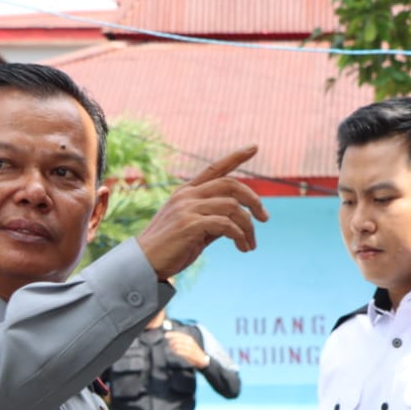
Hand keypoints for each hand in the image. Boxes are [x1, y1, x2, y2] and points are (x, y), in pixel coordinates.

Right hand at [137, 146, 268, 279]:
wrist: (144, 263)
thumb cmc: (170, 248)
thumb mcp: (194, 228)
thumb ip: (213, 219)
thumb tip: (237, 221)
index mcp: (187, 192)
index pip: (215, 168)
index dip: (236, 156)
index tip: (255, 146)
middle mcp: (188, 195)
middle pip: (231, 184)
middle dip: (254, 200)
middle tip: (265, 219)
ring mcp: (188, 208)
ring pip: (232, 206)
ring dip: (248, 227)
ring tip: (250, 245)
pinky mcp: (190, 225)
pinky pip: (226, 224)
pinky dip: (239, 236)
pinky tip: (242, 247)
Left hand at [164, 330, 208, 368]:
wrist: (202, 359)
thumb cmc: (193, 352)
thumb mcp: (189, 344)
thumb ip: (182, 341)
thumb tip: (171, 339)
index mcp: (189, 338)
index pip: (179, 334)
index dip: (172, 334)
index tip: (165, 335)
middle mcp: (190, 342)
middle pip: (178, 339)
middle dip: (172, 341)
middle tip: (169, 344)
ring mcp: (190, 348)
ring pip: (178, 345)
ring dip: (173, 347)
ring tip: (171, 348)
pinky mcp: (190, 354)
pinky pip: (181, 352)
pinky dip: (176, 351)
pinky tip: (174, 352)